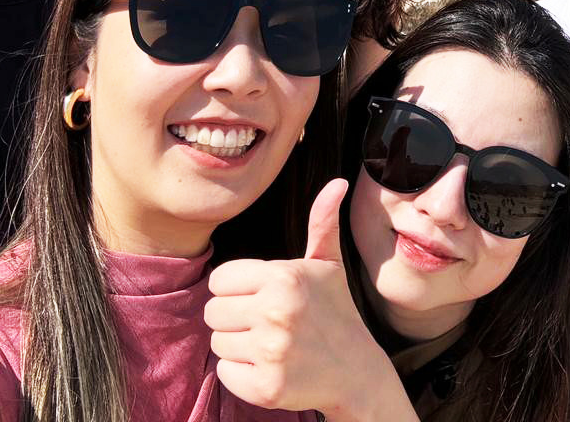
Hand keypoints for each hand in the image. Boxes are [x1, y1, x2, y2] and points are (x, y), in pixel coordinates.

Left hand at [206, 179, 401, 418]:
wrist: (357, 371)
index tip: (261, 297)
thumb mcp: (328, 265)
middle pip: (212, 312)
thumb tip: (337, 182)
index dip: (237, 289)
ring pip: (217, 342)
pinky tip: (269, 367)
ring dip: (238, 346)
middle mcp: (276, 312)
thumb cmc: (336, 312)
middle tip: (266, 323)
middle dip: (234, 318)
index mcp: (284, 277)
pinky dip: (241, 373)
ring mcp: (271, 352)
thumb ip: (322, 222)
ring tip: (270, 344)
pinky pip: (224, 373)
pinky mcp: (266, 388)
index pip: (220, 280)